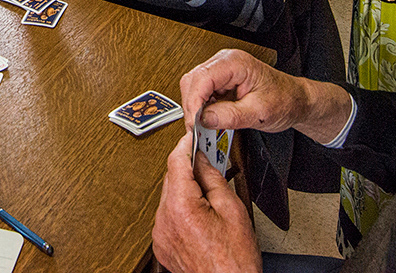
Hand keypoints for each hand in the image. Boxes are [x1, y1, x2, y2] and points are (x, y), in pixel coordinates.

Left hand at [151, 132, 260, 272]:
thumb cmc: (235, 261)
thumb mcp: (232, 210)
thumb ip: (214, 178)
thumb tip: (204, 160)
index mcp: (181, 207)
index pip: (176, 162)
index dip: (186, 144)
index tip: (193, 136)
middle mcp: (164, 220)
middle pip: (171, 179)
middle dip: (188, 169)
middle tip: (208, 163)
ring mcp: (160, 234)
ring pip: (169, 197)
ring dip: (185, 191)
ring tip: (209, 199)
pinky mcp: (161, 245)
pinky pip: (168, 216)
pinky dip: (180, 210)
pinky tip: (200, 216)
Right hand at [180, 49, 351, 145]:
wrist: (296, 100)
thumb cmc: (285, 100)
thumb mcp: (260, 112)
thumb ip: (232, 116)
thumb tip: (205, 119)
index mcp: (235, 63)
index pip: (202, 77)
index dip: (194, 101)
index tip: (194, 123)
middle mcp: (225, 62)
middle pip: (193, 80)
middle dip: (192, 106)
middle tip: (197, 128)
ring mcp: (221, 70)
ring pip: (194, 86)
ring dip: (196, 107)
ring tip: (203, 126)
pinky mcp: (220, 80)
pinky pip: (202, 92)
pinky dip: (202, 107)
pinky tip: (209, 119)